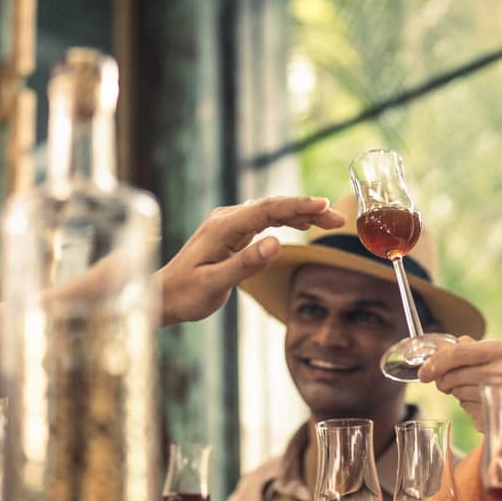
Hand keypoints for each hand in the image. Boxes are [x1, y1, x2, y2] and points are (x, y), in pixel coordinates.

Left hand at [158, 195, 344, 325]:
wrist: (163, 295)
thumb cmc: (186, 293)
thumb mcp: (216, 284)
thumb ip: (246, 263)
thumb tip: (277, 243)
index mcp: (223, 226)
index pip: (268, 209)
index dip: (298, 206)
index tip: (324, 205)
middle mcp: (226, 218)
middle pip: (274, 206)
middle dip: (308, 209)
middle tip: (338, 219)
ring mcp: (229, 223)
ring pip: (271, 211)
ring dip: (300, 214)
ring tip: (329, 222)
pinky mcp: (231, 232)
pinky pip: (264, 219)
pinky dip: (286, 220)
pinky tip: (303, 225)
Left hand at [417, 337, 501, 431]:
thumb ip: (474, 349)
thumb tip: (442, 345)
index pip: (456, 353)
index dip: (434, 364)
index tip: (422, 374)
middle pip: (452, 377)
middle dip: (446, 383)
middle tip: (450, 385)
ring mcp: (501, 397)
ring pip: (458, 395)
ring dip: (461, 397)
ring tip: (481, 395)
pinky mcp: (499, 418)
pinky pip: (468, 413)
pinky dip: (472, 411)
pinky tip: (489, 408)